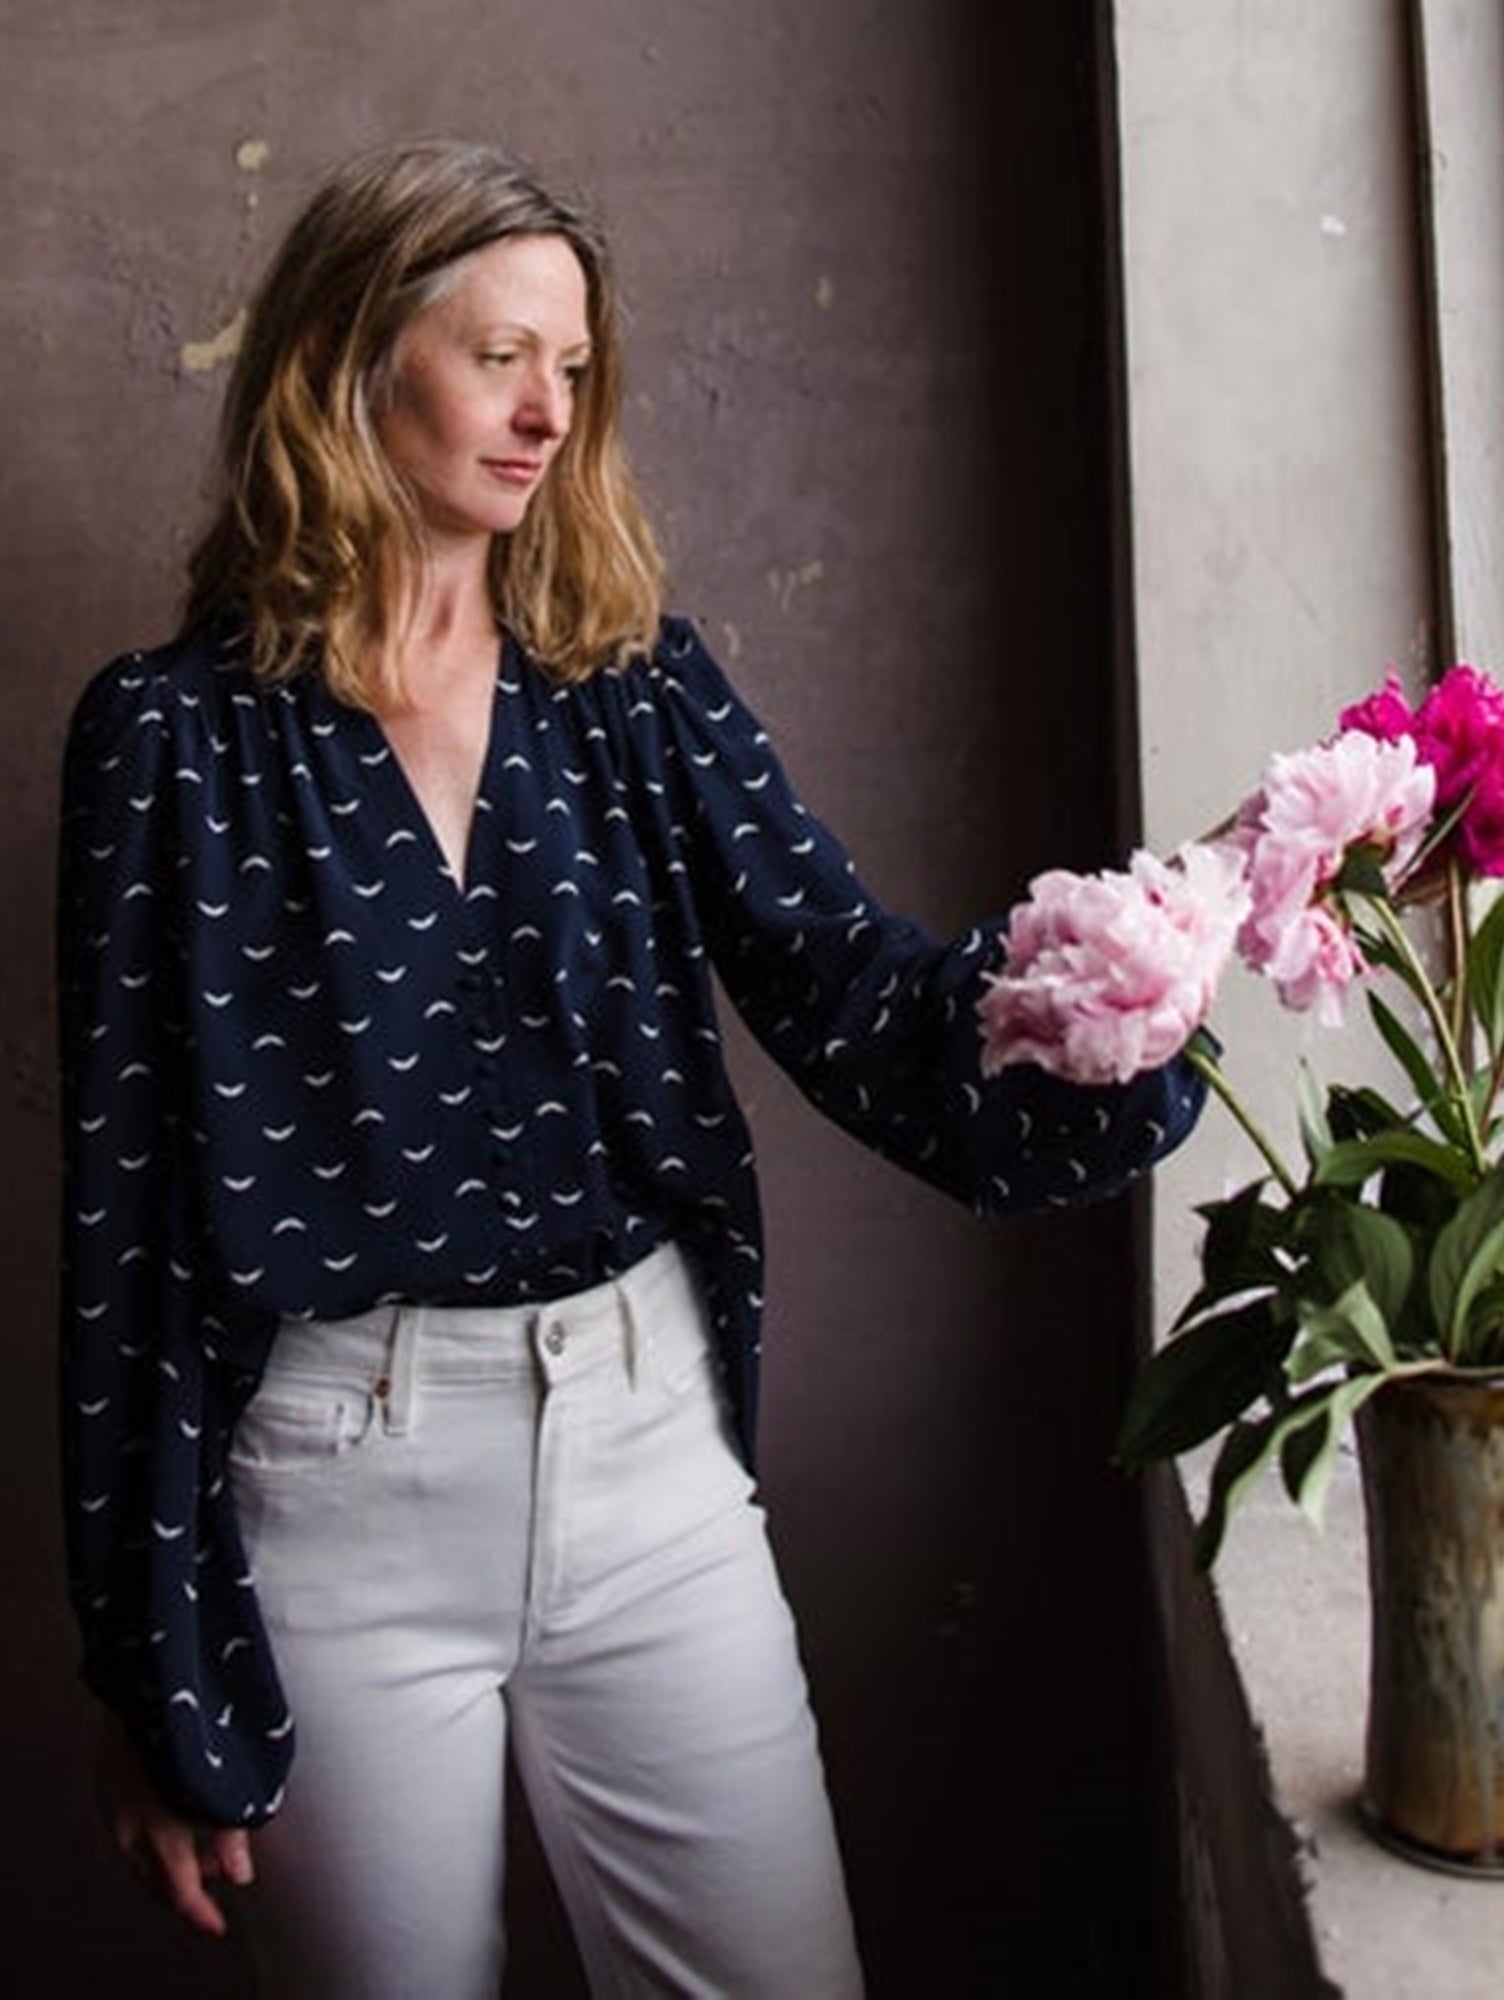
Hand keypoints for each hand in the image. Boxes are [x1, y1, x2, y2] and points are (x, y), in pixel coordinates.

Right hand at [94, 1715, 254, 1936]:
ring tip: (206, 1845)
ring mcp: (114, 1803)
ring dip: (171, 1863)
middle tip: (220, 1879)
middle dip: (187, 1888)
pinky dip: (153, 1839)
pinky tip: (177, 1818)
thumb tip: (242, 1876)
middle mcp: (130, 1824)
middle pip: (155, 1881)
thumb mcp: (224, 1781)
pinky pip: (129, 1831)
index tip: (219, 1923)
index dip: (200, 1911)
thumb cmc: (197, 1720)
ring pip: (140, 1858)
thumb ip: (232, 1831)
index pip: (179, 1891)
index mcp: (160, 1827)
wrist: (151, 1672)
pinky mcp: (109, 1781)